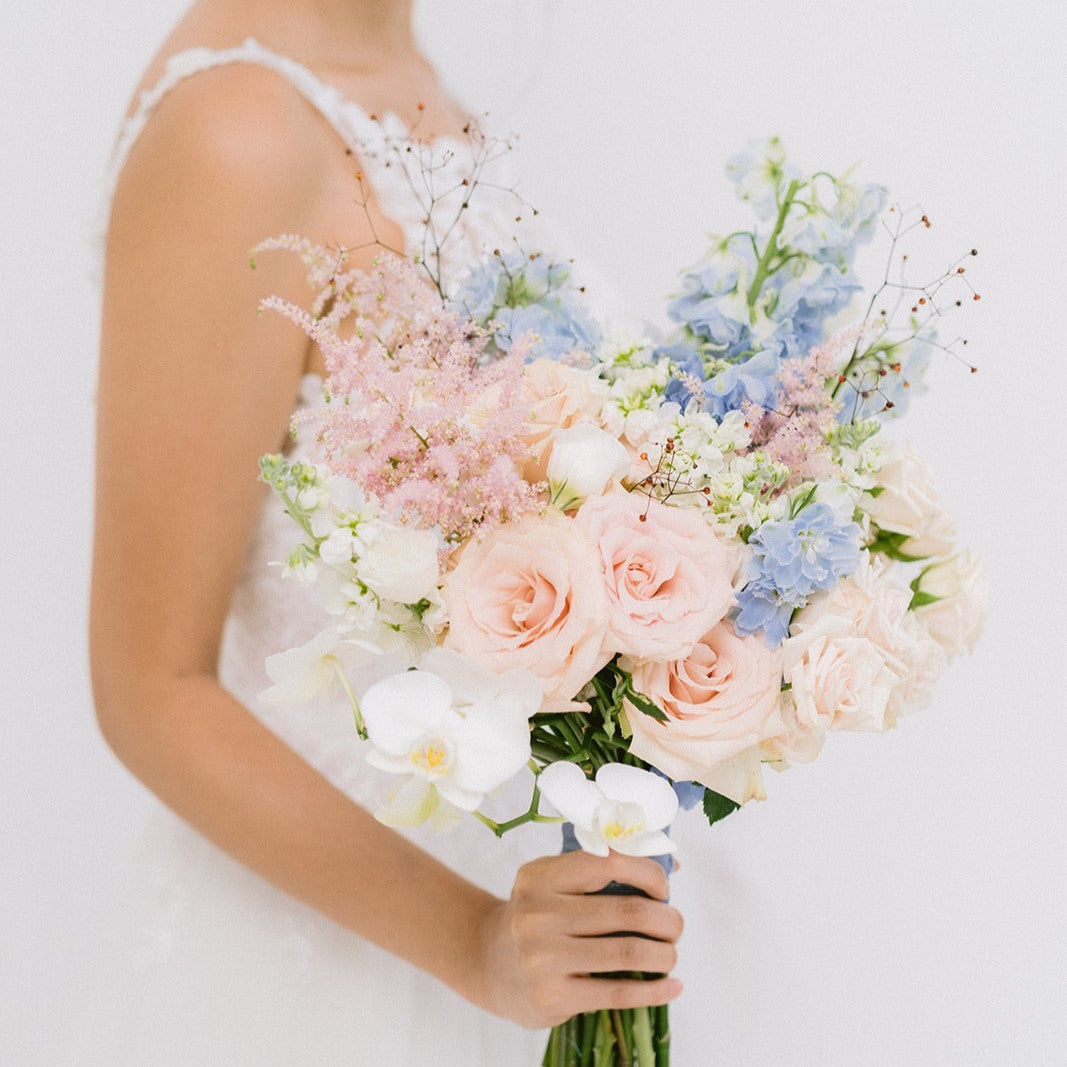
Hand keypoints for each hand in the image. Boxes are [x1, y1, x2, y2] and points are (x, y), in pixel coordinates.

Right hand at [473, 850, 683, 1028]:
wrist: (490, 965)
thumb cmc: (537, 918)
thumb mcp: (554, 884)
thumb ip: (603, 872)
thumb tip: (671, 867)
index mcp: (540, 876)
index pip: (608, 862)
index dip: (648, 873)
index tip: (664, 888)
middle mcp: (537, 913)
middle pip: (625, 912)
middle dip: (665, 920)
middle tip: (675, 926)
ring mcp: (542, 957)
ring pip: (627, 953)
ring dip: (664, 954)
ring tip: (670, 954)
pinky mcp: (551, 996)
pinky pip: (616, 992)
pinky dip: (653, 991)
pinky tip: (672, 987)